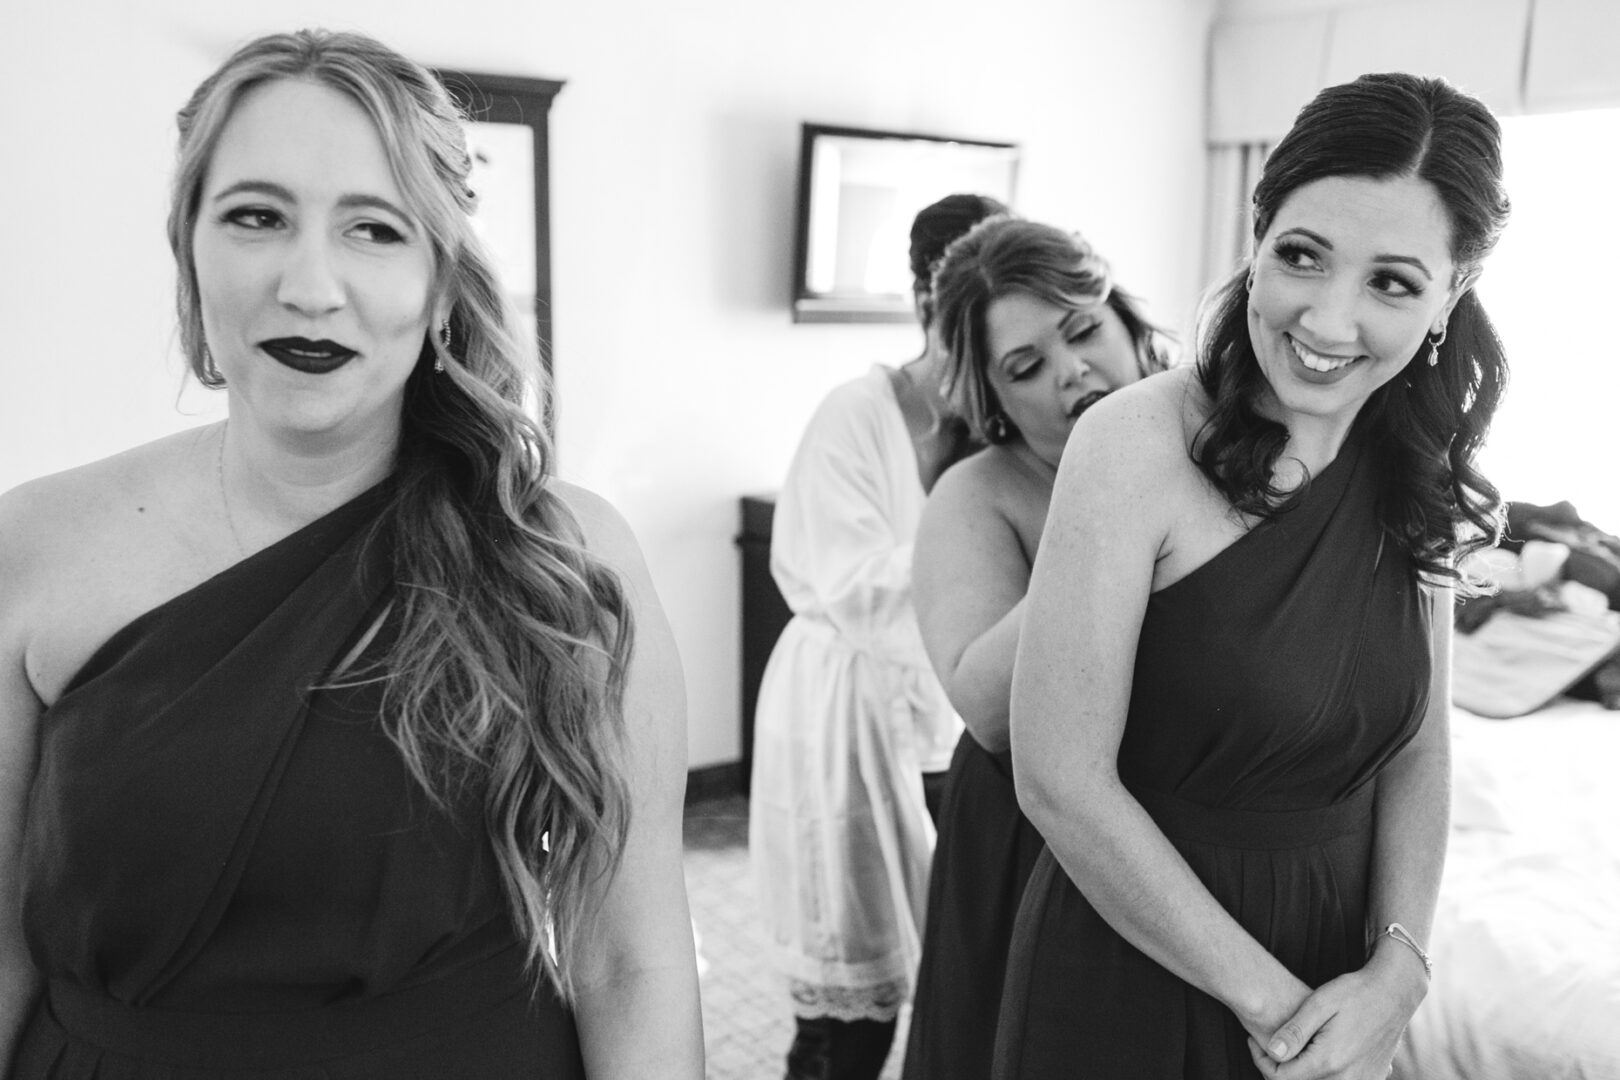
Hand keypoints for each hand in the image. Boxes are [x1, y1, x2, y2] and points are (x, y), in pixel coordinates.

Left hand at [1245, 946, 1426, 1078]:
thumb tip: (1272, 1052)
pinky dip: (1323, 1074)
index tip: (1254, 1041)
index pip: (1280, 1077)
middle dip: (1279, 1068)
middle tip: (1272, 1045)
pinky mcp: (1372, 1078)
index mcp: (1329, 1061)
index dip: (1261, 1061)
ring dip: (1300, 1072)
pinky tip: (1316, 1052)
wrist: (1394, 993)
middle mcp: (1347, 1079)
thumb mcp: (1319, 1004)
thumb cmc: (1354, 993)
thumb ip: (1295, 1031)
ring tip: (1293, 1047)